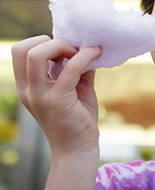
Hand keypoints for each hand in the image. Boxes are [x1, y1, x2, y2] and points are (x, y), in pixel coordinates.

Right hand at [12, 35, 102, 156]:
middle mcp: (28, 90)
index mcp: (27, 86)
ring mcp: (39, 96)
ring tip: (82, 53)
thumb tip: (87, 44)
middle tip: (73, 51)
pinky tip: (98, 53)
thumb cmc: (77, 116)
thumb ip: (76, 66)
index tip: (66, 50)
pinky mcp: (57, 100)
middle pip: (23, 49)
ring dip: (62, 46)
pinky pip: (70, 68)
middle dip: (50, 41)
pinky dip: (86, 55)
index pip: (20, 51)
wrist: (79, 148)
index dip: (43, 42)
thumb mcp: (74, 86)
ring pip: (37, 54)